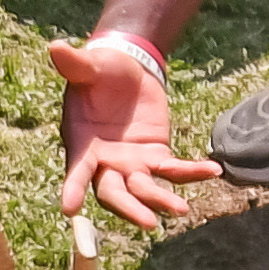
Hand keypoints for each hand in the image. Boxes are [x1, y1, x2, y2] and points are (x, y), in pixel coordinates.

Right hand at [51, 34, 222, 231]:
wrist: (126, 69)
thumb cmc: (100, 69)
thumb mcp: (89, 66)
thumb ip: (76, 64)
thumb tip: (55, 47)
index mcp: (82, 144)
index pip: (76, 169)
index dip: (72, 187)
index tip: (68, 209)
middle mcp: (105, 161)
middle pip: (114, 192)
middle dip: (130, 208)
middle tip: (148, 222)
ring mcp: (132, 163)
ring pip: (146, 188)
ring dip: (162, 200)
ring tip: (182, 209)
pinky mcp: (156, 156)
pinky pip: (174, 169)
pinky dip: (192, 172)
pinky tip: (213, 171)